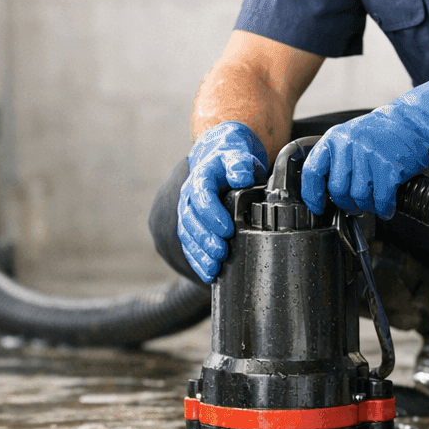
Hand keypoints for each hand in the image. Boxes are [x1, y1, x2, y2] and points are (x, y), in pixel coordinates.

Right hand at [178, 122, 267, 282]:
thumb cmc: (233, 158)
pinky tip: (208, 274)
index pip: (202, 197)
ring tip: (214, 268)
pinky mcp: (190, 225)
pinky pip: (188, 244)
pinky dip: (197, 260)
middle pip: (191, 220)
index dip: (212, 215)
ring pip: (187, 234)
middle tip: (222, 253)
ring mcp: (188, 211)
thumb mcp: (239, 154)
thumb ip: (240, 163)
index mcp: (201, 177)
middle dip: (205, 239)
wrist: (221, 156)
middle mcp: (189, 195)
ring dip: (199, 253)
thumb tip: (241, 176)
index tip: (228, 231)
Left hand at [301, 73, 428, 218]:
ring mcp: (370, 156)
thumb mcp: (351, 137)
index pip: (312, 171)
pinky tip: (387, 207)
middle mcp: (349, 146)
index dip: (312, 194)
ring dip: (368, 207)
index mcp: (335, 138)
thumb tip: (325, 193)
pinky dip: (384, 209)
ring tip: (374, 203)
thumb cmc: (384, 133)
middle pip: (338, 190)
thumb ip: (337, 160)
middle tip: (356, 206)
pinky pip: (382, 200)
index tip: (318, 206)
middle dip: (347, 204)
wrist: (415, 121)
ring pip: (359, 197)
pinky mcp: (390, 168)